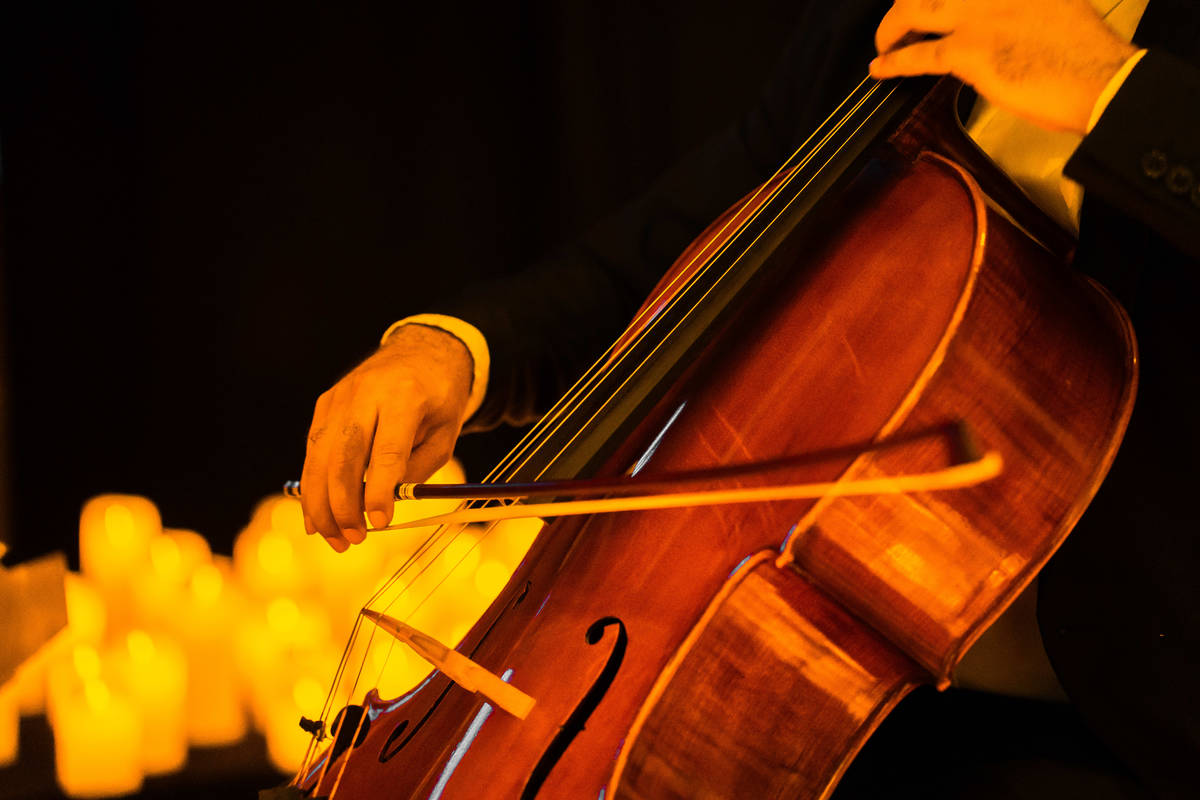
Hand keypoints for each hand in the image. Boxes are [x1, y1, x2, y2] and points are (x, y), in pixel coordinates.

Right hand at [300, 324, 472, 550]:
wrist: (420, 354)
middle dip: (344, 504)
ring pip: (319, 456)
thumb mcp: (444, 436)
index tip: (379, 523)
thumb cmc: (437, 402)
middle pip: (345, 455)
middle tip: (352, 539)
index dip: (380, 490)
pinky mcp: (325, 404)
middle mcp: (366, 392)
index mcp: (405, 396)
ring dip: (321, 504)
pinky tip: (316, 518)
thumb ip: (414, 472)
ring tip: (334, 538)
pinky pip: (312, 450)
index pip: (387, 450)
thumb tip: (378, 510)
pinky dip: (312, 487)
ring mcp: (340, 396)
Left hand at [870, 0, 1136, 134]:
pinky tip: (880, 67)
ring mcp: (976, 13)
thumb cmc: (1084, 52)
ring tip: (885, 42)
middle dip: (906, 5)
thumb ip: (1020, 3)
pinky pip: (918, 54)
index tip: (923, 3)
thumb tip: (999, 17)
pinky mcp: (968, 50)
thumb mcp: (1055, 4)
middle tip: (901, 21)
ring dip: (892, 28)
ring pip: (913, 10)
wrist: (1100, 79)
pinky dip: (893, 61)